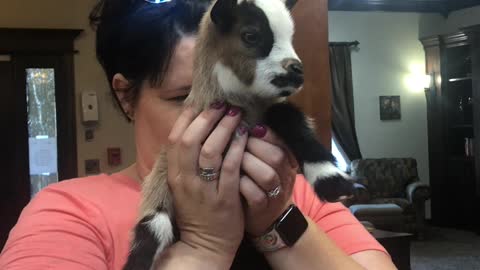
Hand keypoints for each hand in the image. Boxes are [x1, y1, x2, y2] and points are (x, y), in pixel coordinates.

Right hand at [166, 103, 246, 260]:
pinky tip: (245, 135)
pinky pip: (230, 168)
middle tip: (221, 104)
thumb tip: (193, 129)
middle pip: (190, 141)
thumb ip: (185, 161)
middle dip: (206, 118)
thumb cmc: (197, 210)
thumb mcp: (183, 185)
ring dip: (223, 128)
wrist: (205, 244)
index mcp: (174, 175)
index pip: (175, 139)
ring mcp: (204, 190)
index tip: (199, 102)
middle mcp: (186, 181)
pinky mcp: (224, 199)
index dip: (186, 118)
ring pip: (210, 151)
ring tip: (235, 114)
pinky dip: (237, 148)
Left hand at [240, 126, 298, 236]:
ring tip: (230, 157)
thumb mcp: (265, 161)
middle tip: (234, 139)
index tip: (249, 126)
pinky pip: (255, 195)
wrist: (266, 219)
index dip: (266, 133)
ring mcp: (275, 194)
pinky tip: (230, 178)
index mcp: (287, 161)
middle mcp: (285, 177)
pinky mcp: (262, 210)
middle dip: (253, 146)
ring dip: (247, 163)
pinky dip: (242, 184)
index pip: (282, 141)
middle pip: (276, 156)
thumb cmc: (258, 182)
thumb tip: (242, 117)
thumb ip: (260, 142)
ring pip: (267, 175)